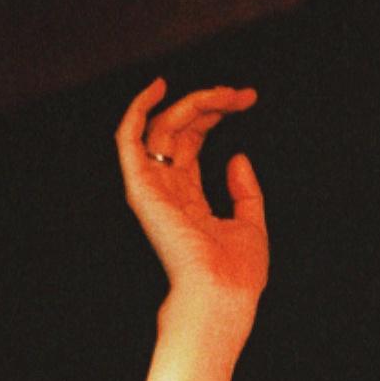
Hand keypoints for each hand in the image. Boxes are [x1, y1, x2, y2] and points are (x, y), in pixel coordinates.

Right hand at [115, 77, 267, 326]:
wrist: (223, 294)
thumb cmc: (237, 274)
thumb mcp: (251, 225)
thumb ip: (245, 192)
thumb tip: (237, 156)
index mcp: (189, 200)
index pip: (193, 143)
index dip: (216, 115)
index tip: (247, 100)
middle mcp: (167, 192)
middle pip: (179, 130)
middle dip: (210, 104)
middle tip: (242, 95)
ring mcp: (153, 189)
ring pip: (162, 126)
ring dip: (193, 102)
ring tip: (225, 94)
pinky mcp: (141, 189)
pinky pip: (128, 139)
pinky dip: (138, 109)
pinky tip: (160, 86)